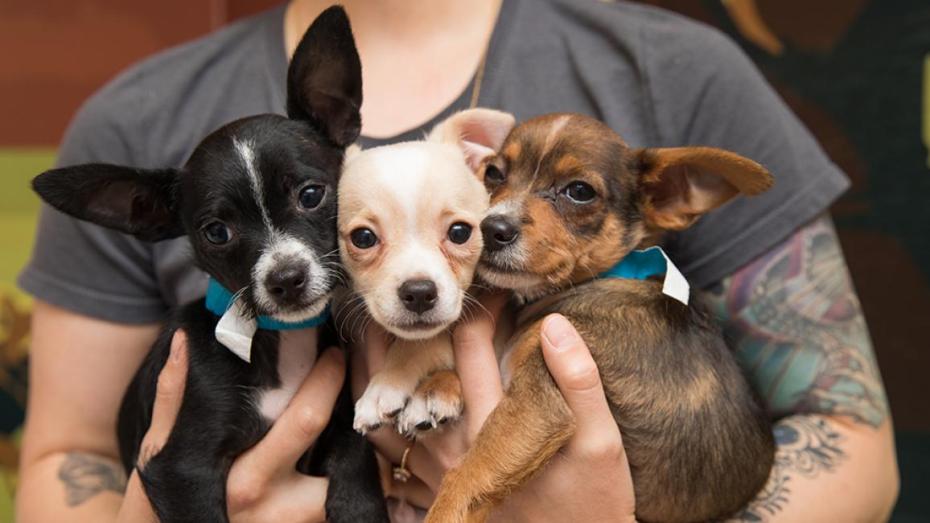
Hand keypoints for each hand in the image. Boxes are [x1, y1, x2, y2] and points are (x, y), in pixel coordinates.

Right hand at [118, 330, 345, 522]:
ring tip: (350, 421)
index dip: (327, 381)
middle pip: (343, 454)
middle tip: (356, 386)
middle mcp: (279, 507)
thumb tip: (182, 341)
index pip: (305, 420)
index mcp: (248, 479)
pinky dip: (349, 478)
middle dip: (354, 419)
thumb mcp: (160, 453)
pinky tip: (344, 456)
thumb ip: (172, 396)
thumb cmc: (162, 505)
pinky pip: (342, 504)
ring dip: (358, 453)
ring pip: (349, 484)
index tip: (334, 354)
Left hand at [357, 294, 635, 520]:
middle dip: (405, 333)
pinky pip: (389, 461)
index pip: (472, 348)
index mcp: (497, 424)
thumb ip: (579, 382)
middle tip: (396, 301)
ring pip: (390, 417)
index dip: (480, 309)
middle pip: (414, 376)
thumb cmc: (594, 502)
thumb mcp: (602, 443)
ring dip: (375, 378)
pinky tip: (371, 408)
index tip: (489, 288)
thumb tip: (556, 325)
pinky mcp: (436, 499)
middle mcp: (459, 447)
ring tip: (366, 344)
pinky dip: (375, 428)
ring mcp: (442, 476)